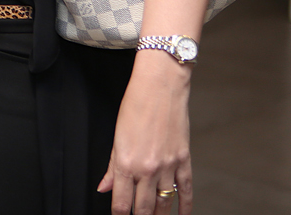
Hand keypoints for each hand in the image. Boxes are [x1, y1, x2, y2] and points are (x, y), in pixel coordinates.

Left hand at [99, 52, 192, 213]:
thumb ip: (112, 167)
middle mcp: (148, 169)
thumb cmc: (135, 106)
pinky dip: (185, 206)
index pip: (122, 202)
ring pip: (165, 203)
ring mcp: (168, 166)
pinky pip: (186, 190)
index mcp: (127, 163)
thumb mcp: (116, 137)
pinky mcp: (184, 161)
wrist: (160, 88)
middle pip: (144, 207)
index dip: (120, 214)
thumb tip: (104, 187)